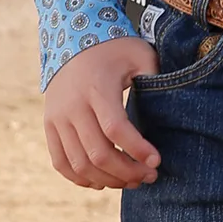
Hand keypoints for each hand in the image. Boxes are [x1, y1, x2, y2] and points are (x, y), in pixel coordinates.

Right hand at [43, 36, 161, 189]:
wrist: (73, 40)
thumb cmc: (115, 49)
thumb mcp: (139, 54)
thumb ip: (154, 77)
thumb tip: (173, 106)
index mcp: (97, 87)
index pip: (116, 128)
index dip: (137, 149)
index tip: (156, 161)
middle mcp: (73, 106)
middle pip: (98, 153)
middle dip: (126, 171)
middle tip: (148, 176)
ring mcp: (57, 118)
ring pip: (79, 164)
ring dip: (107, 180)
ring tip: (131, 181)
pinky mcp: (49, 126)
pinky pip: (61, 163)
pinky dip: (80, 178)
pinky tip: (103, 181)